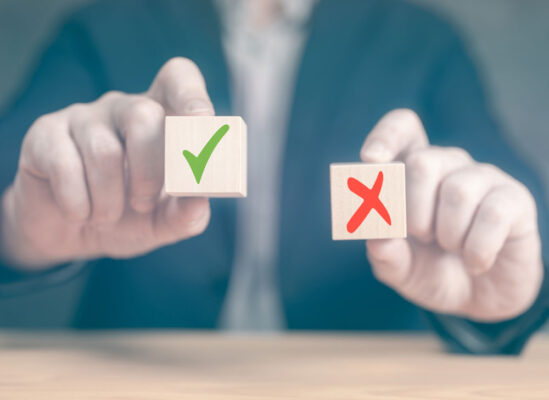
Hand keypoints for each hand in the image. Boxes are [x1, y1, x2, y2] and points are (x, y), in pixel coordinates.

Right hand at [0, 58, 212, 269]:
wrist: (70, 233)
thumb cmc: (127, 217)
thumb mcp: (162, 222)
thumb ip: (187, 213)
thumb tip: (198, 199)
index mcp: (162, 121)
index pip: (178, 79)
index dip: (191, 96)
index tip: (203, 125)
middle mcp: (124, 109)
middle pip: (144, 114)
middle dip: (149, 171)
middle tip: (143, 204)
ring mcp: (83, 117)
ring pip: (104, 149)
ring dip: (110, 199)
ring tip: (108, 216)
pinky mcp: (45, 134)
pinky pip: (65, 166)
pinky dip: (79, 203)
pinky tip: (80, 213)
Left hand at [361, 109, 542, 321]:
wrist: (477, 299)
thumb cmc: (431, 271)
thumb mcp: (400, 269)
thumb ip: (385, 254)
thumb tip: (378, 237)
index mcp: (411, 172)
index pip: (402, 129)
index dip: (386, 137)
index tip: (372, 160)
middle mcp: (447, 165)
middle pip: (422, 162)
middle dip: (413, 212)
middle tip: (422, 237)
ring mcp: (482, 178)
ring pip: (456, 191)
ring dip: (447, 235)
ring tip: (451, 249)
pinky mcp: (514, 199)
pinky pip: (492, 215)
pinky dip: (476, 251)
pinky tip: (476, 263)